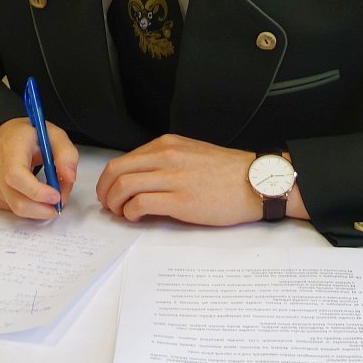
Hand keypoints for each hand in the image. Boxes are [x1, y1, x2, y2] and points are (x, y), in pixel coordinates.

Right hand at [0, 117, 77, 219]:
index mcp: (10, 148)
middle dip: (43, 209)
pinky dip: (28, 207)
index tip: (56, 196)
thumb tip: (70, 178)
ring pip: (16, 209)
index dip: (38, 191)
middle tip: (59, 203)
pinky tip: (33, 194)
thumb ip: (66, 154)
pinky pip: (12, 209)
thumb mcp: (52, 134)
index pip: (16, 175)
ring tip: (49, 197)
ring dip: (38, 210)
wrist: (1, 138)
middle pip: (18, 201)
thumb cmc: (27, 136)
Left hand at [96, 135, 302, 225]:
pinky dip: (131, 213)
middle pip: (116, 171)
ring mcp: (173, 178)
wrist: (256, 182)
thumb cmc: (228, 172)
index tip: (111, 192)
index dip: (109, 179)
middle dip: (105, 191)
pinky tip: (137, 218)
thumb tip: (142, 180)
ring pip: (124, 186)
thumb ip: (166, 161)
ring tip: (122, 214)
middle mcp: (166, 156)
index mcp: (167, 145)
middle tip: (108, 205)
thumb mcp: (192, 154)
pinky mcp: (180, 201)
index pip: (123, 159)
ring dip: (115, 204)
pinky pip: (140, 204)